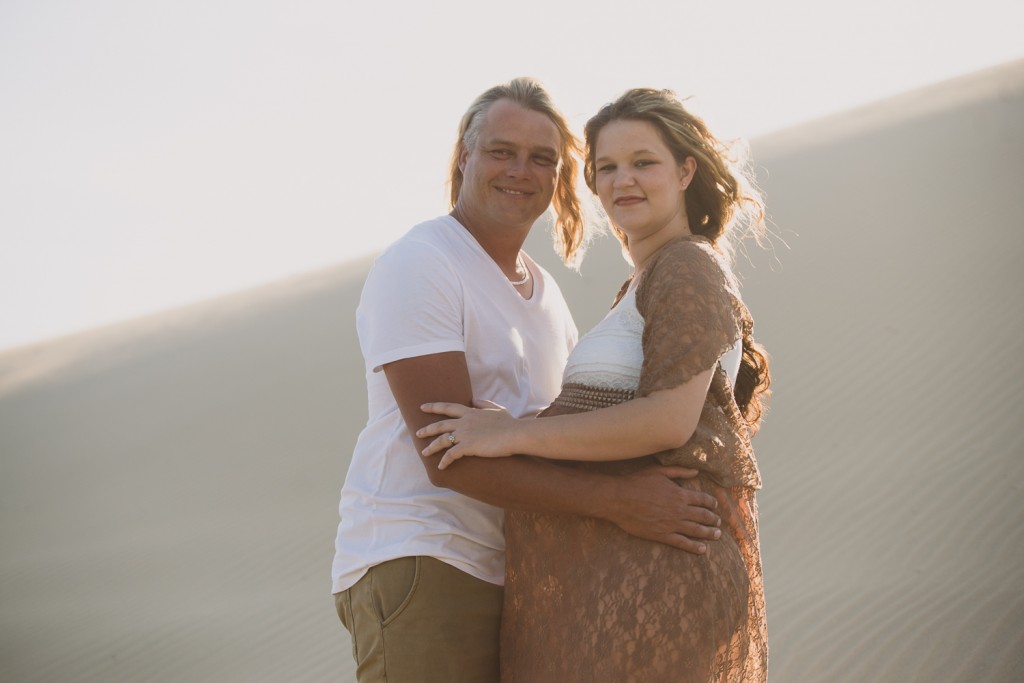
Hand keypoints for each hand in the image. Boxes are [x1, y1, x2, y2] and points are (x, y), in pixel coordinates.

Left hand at [417, 401, 520, 469]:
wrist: (515, 434)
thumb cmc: (509, 423)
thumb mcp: (496, 409)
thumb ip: (483, 404)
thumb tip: (474, 400)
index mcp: (470, 412)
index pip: (447, 407)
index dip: (434, 407)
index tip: (422, 407)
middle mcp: (464, 422)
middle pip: (440, 425)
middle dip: (427, 429)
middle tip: (418, 433)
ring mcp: (465, 434)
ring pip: (442, 440)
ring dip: (431, 447)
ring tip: (424, 452)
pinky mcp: (468, 447)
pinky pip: (450, 455)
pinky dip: (444, 461)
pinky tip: (441, 466)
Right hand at [606, 465, 721, 553]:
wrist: (618, 499)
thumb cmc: (637, 482)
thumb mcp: (658, 471)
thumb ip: (679, 471)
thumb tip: (696, 471)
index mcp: (680, 494)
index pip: (703, 500)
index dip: (711, 503)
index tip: (715, 506)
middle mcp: (679, 510)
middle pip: (703, 516)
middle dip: (713, 519)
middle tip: (719, 523)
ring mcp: (671, 524)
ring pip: (696, 530)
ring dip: (709, 533)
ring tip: (717, 535)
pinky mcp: (662, 535)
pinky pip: (682, 542)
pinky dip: (694, 547)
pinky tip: (702, 550)